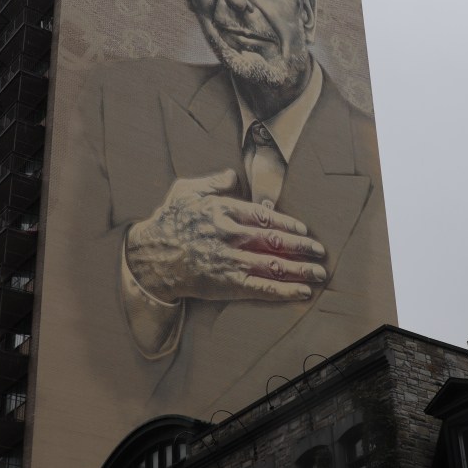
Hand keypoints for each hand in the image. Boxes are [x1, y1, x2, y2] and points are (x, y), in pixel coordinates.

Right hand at [125, 169, 326, 303]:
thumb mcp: (186, 191)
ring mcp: (230, 260)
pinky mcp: (226, 283)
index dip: (288, 224)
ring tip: (319, 273)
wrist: (148, 259)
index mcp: (223, 211)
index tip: (304, 230)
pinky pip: (261, 287)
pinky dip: (284, 290)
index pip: (265, 216)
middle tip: (320, 252)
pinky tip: (301, 291)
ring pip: (274, 264)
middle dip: (302, 247)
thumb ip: (213, 182)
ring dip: (301, 270)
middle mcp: (230, 235)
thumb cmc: (167, 223)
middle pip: (275, 241)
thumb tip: (234, 176)